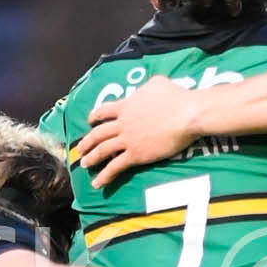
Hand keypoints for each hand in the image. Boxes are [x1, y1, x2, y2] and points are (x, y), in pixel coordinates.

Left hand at [79, 78, 200, 186]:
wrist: (186, 114)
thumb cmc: (176, 97)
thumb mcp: (157, 83)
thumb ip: (147, 87)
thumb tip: (147, 89)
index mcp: (126, 105)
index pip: (104, 111)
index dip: (94, 117)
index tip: (89, 121)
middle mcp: (122, 122)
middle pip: (98, 133)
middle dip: (87, 141)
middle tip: (80, 149)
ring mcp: (128, 139)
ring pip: (102, 150)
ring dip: (92, 158)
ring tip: (84, 164)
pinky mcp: (136, 154)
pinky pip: (116, 166)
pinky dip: (105, 176)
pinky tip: (97, 183)